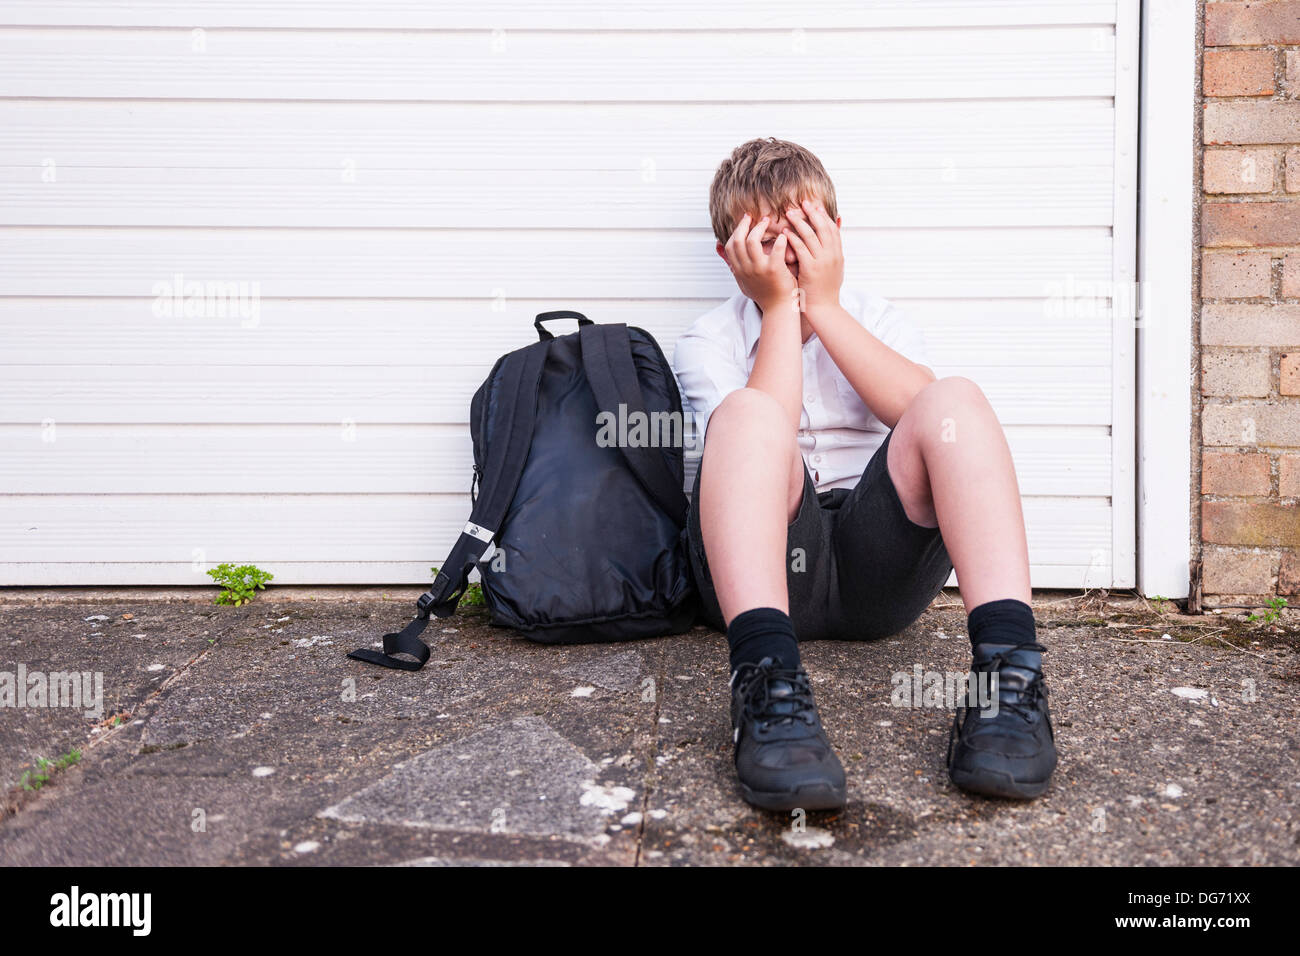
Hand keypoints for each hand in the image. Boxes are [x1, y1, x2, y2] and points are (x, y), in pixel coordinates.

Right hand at [722, 213, 798, 316]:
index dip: (737, 231)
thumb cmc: (765, 295)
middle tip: (754, 217)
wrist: (779, 309)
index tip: (745, 222)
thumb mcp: (743, 282)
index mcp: (739, 271)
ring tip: (768, 222)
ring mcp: (759, 269)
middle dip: (745, 225)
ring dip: (760, 228)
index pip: (730, 246)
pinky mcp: (774, 270)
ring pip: (752, 241)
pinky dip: (780, 239)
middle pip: (738, 240)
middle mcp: (746, 269)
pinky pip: (776, 248)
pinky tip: (784, 236)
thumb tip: (719, 249)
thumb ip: (733, 266)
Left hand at [783, 198, 843, 312]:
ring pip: (811, 235)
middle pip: (823, 227)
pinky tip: (785, 232)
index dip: (824, 216)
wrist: (824, 309)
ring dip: (799, 222)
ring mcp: (822, 261)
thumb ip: (833, 254)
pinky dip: (793, 238)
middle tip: (803, 203)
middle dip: (812, 213)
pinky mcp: (811, 269)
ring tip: (789, 213)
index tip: (815, 206)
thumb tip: (832, 244)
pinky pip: (801, 249)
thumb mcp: (835, 270)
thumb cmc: (825, 291)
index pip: (833, 229)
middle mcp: (832, 255)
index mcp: (838, 254)